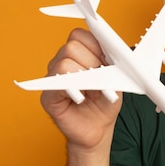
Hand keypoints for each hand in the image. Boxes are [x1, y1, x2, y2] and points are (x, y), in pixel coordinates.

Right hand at [40, 28, 122, 149]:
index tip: (108, 60)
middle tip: (101, 80)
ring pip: (64, 63)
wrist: (98, 129)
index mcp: (79, 55)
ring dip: (85, 78)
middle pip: (72, 47)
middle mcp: (62, 62)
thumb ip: (112, 65)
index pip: (79, 35)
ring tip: (94, 93)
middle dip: (92, 62)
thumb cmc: (105, 104)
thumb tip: (112, 54)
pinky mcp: (48, 96)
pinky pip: (56, 84)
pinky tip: (82, 98)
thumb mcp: (116, 81)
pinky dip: (74, 89)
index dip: (95, 44)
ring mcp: (52, 78)